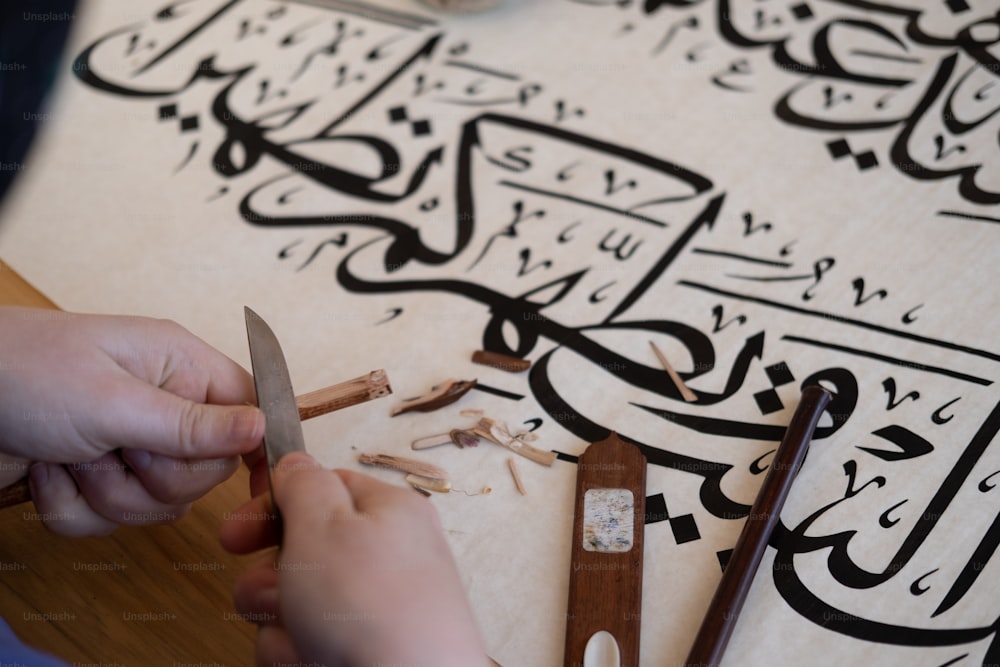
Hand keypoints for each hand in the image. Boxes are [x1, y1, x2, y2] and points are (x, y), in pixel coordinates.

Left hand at [0, 306, 263, 535]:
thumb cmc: (21, 374)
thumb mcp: (113, 401)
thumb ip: (192, 425)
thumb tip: (263, 428)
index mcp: (178, 366)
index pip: (248, 409)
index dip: (253, 446)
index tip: (253, 484)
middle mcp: (161, 405)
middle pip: (204, 471)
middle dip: (153, 476)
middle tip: (114, 448)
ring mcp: (127, 443)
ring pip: (157, 504)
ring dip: (105, 494)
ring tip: (69, 456)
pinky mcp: (94, 476)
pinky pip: (109, 519)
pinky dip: (71, 507)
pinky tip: (46, 471)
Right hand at [221, 452, 489, 666]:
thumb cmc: (372, 606)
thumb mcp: (324, 524)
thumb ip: (302, 485)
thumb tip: (293, 464)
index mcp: (387, 511)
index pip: (322, 489)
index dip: (273, 507)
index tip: (235, 531)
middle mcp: (385, 558)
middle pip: (302, 553)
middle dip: (271, 578)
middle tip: (270, 592)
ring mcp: (374, 609)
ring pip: (296, 604)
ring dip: (281, 621)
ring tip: (303, 636)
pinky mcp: (360, 651)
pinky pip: (306, 644)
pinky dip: (298, 655)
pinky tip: (315, 662)